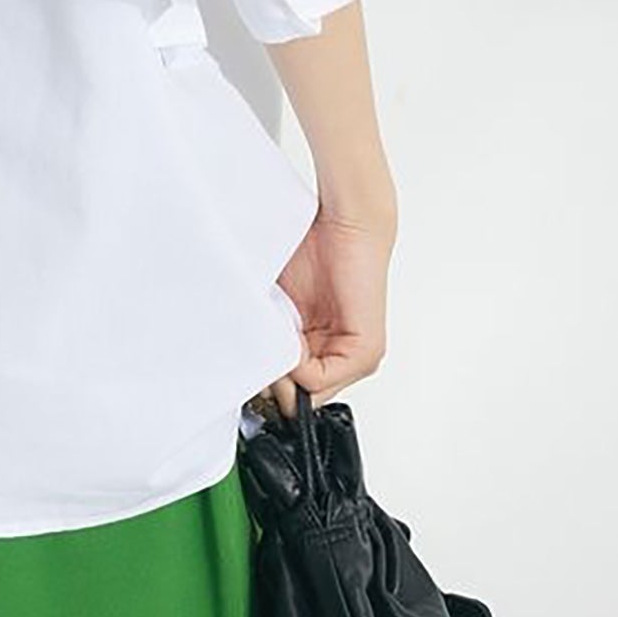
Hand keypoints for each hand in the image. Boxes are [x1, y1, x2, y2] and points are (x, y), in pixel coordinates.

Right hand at [256, 201, 396, 417]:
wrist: (344, 221)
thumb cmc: (312, 248)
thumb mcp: (279, 301)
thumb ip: (272, 337)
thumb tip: (254, 374)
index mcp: (319, 344)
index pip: (291, 388)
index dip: (268, 376)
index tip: (252, 357)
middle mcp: (339, 355)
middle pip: (297, 395)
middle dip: (274, 376)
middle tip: (261, 346)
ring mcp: (356, 357)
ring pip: (307, 391)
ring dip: (285, 367)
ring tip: (278, 331)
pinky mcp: (365, 352)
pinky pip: (320, 380)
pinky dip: (299, 366)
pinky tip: (293, 336)